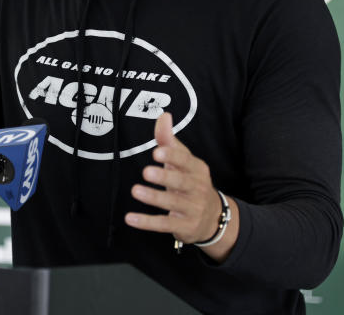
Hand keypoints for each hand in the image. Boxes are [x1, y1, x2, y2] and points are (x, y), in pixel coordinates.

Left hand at [125, 112, 237, 258]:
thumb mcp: (184, 161)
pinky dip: (146, 222)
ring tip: (136, 190)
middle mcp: (197, 189)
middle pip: (181, 183)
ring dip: (153, 198)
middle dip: (164, 177)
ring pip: (172, 204)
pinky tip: (130, 218)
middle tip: (146, 172)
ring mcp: (192, 209)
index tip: (157, 152)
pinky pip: (164, 224)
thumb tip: (164, 115)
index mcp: (197, 170)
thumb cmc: (191, 182)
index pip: (186, 161)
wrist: (213, 218)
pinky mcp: (184, 227)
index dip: (172, 157)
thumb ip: (169, 140)